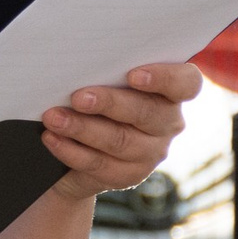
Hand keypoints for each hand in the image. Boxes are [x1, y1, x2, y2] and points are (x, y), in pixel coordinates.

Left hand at [40, 62, 203, 201]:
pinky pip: (99, 164)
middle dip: (109, 103)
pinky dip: (71, 150)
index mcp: (170, 93)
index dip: (165, 78)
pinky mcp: (129, 175)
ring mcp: (151, 152)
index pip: (186, 83)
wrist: (77, 149)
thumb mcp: (102, 82)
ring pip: (120, 140)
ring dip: (82, 128)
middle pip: (146, 112)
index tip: (134, 75)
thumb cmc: (93, 100)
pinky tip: (51, 138)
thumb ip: (103, 73)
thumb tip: (77, 62)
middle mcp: (167, 123)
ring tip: (53, 118)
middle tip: (78, 97)